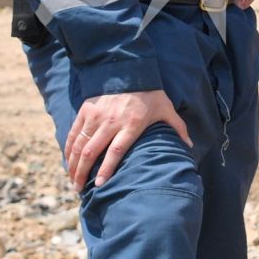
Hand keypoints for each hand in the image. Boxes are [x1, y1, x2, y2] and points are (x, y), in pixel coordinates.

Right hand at [65, 89, 191, 189]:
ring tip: (72, 180)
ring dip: (74, 163)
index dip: (106, 169)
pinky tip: (68, 162)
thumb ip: (177, 128)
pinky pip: (74, 132)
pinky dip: (69, 148)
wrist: (130, 69)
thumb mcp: (166, 109)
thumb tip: (190, 145)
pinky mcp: (86, 110)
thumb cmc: (150, 94)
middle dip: (83, 172)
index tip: (100, 185)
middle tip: (79, 189)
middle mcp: (111, 121)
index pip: (116, 150)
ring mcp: (96, 115)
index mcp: (131, 124)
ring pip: (80, 143)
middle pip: (92, 151)